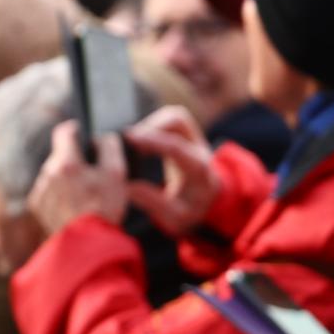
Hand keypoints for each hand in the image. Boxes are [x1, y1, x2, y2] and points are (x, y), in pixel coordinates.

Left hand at [27, 121, 127, 234]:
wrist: (87, 245)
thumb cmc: (104, 208)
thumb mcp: (116, 174)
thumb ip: (110, 148)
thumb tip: (102, 137)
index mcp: (66, 162)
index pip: (64, 132)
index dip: (74, 129)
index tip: (81, 132)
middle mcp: (47, 173)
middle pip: (60, 156)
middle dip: (74, 161)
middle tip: (92, 174)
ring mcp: (40, 190)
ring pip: (53, 175)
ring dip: (66, 179)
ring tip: (84, 196)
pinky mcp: (36, 206)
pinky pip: (47, 192)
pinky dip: (58, 195)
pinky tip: (74, 207)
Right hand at [123, 105, 220, 235]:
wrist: (206, 203)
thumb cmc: (189, 210)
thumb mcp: (174, 217)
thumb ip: (152, 202)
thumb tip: (127, 186)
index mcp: (199, 171)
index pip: (177, 148)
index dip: (152, 140)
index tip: (130, 138)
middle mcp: (200, 150)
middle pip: (178, 123)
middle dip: (150, 127)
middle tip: (127, 138)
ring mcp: (195, 139)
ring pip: (175, 117)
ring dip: (152, 123)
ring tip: (134, 139)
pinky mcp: (187, 134)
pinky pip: (171, 118)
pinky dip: (154, 123)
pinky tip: (142, 138)